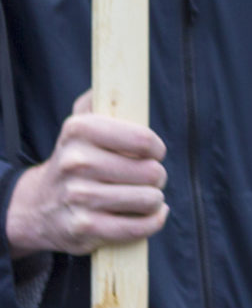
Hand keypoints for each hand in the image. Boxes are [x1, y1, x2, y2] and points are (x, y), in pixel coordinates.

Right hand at [5, 93, 167, 257]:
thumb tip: (118, 78)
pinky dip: (152, 221)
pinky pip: (138, 227)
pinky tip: (151, 214)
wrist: (38, 207)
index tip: (153, 152)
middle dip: (156, 176)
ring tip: (142, 195)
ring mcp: (79, 198)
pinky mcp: (84, 229)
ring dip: (154, 199)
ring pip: (148, 199)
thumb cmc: (74, 160)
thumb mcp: (80, 124)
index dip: (156, 148)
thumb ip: (100, 99)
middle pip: (151, 172)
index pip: (143, 140)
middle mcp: (75, 163)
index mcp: (79, 131)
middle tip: (146, 177)